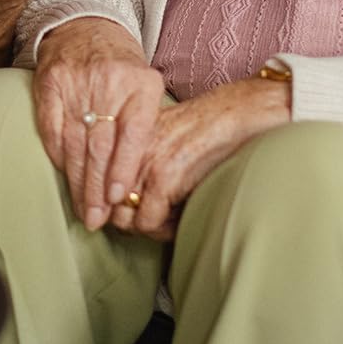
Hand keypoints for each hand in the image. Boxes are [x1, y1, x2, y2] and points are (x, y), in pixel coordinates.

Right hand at [32, 17, 163, 230]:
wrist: (87, 26)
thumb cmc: (122, 69)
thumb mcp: (146, 88)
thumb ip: (146, 126)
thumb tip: (142, 182)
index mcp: (141, 83)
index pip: (133, 133)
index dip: (124, 167)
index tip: (117, 197)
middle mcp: (109, 80)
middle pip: (102, 144)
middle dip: (98, 186)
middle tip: (96, 218)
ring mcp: (76, 81)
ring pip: (75, 141)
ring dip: (78, 180)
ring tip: (82, 209)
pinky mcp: (49, 82)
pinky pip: (51, 128)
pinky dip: (58, 156)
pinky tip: (64, 175)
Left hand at [109, 78, 291, 238]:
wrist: (238, 113)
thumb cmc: (211, 127)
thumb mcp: (167, 136)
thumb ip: (148, 159)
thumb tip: (131, 197)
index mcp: (128, 137)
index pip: (104, 182)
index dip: (117, 205)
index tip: (133, 212)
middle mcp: (129, 149)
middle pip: (110, 203)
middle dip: (131, 219)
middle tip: (155, 222)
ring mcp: (143, 163)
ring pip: (125, 217)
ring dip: (148, 227)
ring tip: (170, 221)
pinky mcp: (163, 178)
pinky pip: (148, 222)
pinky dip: (164, 230)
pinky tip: (182, 219)